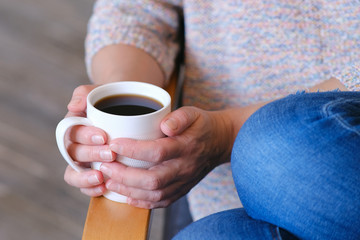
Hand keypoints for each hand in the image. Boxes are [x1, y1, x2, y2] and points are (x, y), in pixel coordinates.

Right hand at [63, 85, 115, 195]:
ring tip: (102, 175)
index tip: (103, 136)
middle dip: (92, 154)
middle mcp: (75, 144)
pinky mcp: (91, 173)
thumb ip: (84, 94)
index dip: (86, 136)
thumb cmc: (110, 101)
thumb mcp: (99, 93)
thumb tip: (73, 106)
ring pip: (75, 172)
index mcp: (74, 126)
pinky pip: (83, 185)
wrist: (126, 109)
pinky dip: (90, 188)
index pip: (72, 132)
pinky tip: (103, 187)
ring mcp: (82, 161)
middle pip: (75, 153)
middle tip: (111, 154)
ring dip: (86, 176)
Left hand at [101, 106, 233, 207]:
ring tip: (109, 181)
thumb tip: (164, 125)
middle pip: (153, 179)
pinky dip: (142, 202)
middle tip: (105, 166)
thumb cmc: (201, 126)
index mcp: (186, 146)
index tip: (114, 144)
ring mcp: (184, 181)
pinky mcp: (182, 190)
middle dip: (124, 176)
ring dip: (129, 190)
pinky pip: (162, 202)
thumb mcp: (193, 113)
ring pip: (155, 194)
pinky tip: (126, 195)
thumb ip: (179, 117)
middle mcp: (185, 167)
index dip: (133, 150)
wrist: (220, 142)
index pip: (158, 152)